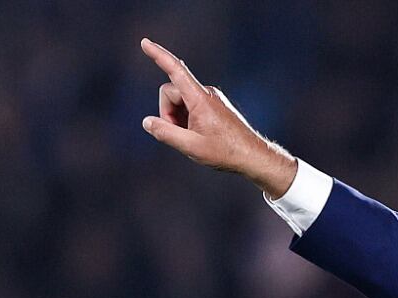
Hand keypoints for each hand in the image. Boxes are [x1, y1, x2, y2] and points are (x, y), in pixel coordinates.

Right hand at [139, 39, 297, 197]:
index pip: (175, 70)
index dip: (158, 56)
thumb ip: (166, 133)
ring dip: (177, 118)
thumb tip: (147, 122)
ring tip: (192, 138)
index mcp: (200, 99)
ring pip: (179, 100)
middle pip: (170, 92)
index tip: (144, 43)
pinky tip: (198, 135)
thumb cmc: (225, 152)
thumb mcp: (191, 147)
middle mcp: (205, 92)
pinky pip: (190, 105)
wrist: (252, 155)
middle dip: (167, 113)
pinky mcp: (213, 103)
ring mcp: (210, 97)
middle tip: (179, 136)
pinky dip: (186, 119)